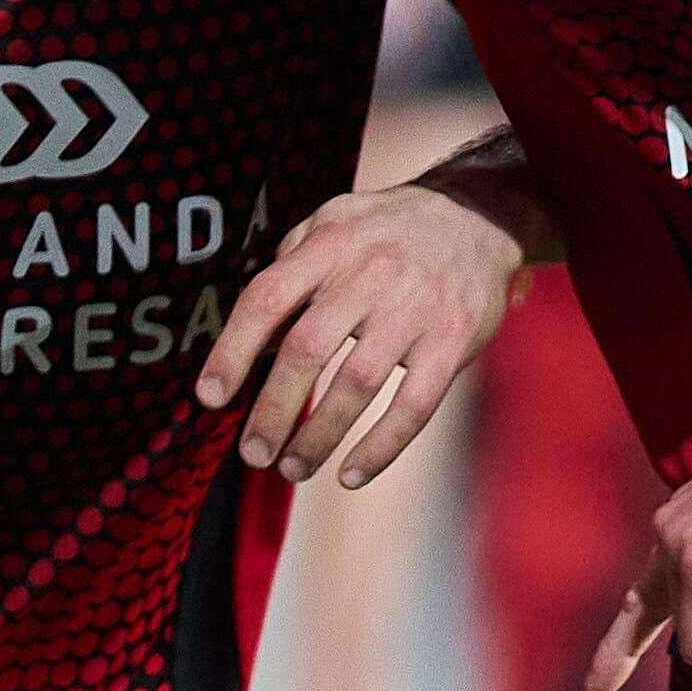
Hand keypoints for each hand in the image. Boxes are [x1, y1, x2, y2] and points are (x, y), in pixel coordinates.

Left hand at [204, 179, 529, 486]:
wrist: (480, 216)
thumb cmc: (390, 230)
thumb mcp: (334, 222)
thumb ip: (291, 267)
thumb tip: (251, 338)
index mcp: (330, 245)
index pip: (267, 298)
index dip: (233, 350)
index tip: (212, 397)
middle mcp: (369, 275)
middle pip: (306, 349)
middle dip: (273, 409)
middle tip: (253, 453)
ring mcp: (415, 309)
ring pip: (357, 384)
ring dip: (319, 436)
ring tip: (293, 468)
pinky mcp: (454, 340)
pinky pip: (414, 405)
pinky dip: (381, 447)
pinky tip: (351, 474)